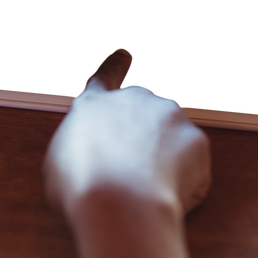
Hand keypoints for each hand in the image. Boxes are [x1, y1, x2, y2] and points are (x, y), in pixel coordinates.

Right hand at [45, 46, 211, 220]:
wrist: (119, 202)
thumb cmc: (83, 186)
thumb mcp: (60, 165)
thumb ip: (78, 149)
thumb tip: (87, 158)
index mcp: (95, 105)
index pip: (106, 75)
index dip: (116, 65)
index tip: (124, 56)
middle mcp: (135, 101)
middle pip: (145, 103)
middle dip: (144, 126)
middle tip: (134, 163)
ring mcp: (170, 117)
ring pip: (172, 131)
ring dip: (165, 153)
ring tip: (148, 187)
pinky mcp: (197, 140)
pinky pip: (193, 163)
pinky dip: (185, 180)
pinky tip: (167, 196)